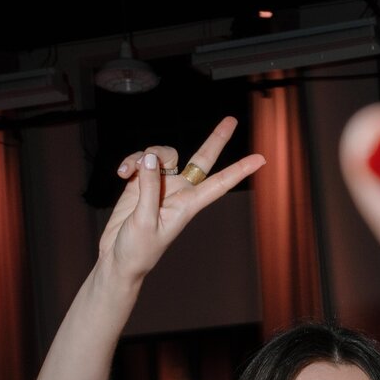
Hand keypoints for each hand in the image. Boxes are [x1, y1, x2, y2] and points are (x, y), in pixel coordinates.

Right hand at [97, 116, 264, 282]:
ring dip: (144, 155)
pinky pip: (141, 161)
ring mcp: (160, 186)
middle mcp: (178, 192)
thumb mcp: (143, 220)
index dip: (239, 170)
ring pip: (162, 154)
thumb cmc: (137, 250)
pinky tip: (122, 173)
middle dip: (216, 140)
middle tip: (232, 120)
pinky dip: (131, 162)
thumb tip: (150, 157)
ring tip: (128, 171)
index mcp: (187, 205)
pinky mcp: (141, 183)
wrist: (118, 259)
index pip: (219, 184)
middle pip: (201, 159)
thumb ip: (148, 187)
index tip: (261, 160)